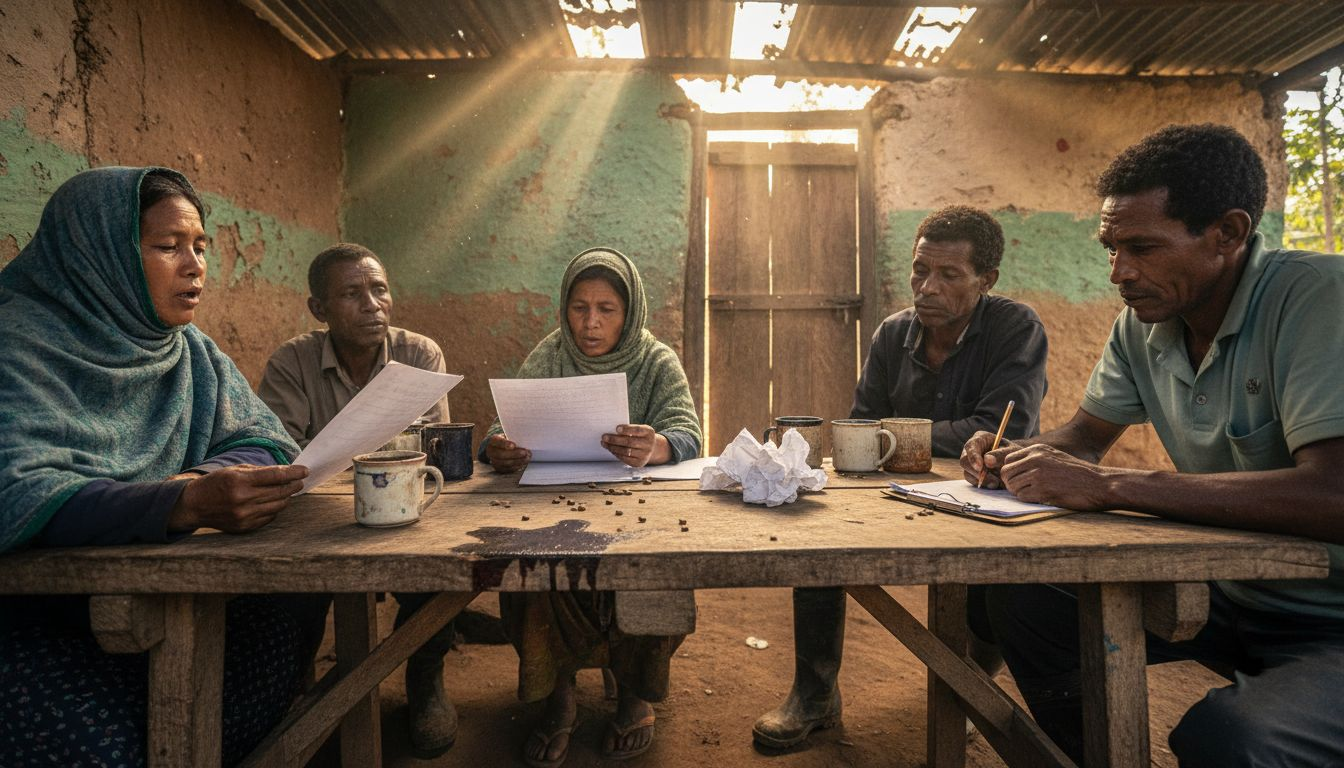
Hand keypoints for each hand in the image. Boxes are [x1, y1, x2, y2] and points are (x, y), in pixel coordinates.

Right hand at [168, 464, 307, 533]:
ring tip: (288, 490)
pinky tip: (274, 502)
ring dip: (286, 497)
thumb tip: (286, 472)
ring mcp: (244, 516)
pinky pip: (269, 517)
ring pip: (278, 506)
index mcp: (240, 481)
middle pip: (280, 492)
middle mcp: (243, 500)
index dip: (293, 473)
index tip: (305, 470)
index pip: (275, 476)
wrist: (194, 504)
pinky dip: (275, 508)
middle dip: (293, 485)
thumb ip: (260, 471)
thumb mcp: (235, 470)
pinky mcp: (244, 527)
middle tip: (299, 480)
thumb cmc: (216, 483)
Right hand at [485, 434, 530, 473]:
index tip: (514, 445)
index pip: (498, 442)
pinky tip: (523, 463)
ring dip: (518, 461)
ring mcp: (494, 461)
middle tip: (525, 452)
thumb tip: (524, 441)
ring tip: (527, 458)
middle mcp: (491, 452)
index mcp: (493, 441)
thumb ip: (513, 438)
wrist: (499, 448)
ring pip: (505, 463)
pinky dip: (517, 466)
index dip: (505, 444)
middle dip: (514, 454)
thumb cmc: (506, 441)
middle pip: (501, 455)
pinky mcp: (499, 469)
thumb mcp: (507, 436)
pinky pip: (508, 469)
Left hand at [601, 424, 668, 467]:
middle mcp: (649, 444)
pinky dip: (616, 454)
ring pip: (626, 451)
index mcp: (649, 432)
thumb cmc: (641, 436)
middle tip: (604, 437)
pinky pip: (625, 459)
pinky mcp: (639, 463)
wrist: (652, 449)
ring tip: (604, 443)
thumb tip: (612, 431)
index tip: (616, 428)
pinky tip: (611, 449)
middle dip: (615, 439)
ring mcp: (645, 455)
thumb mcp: (640, 430)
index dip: (627, 429)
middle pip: (630, 442)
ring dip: (613, 447)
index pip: (637, 430)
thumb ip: (630, 430)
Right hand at [960, 431, 1019, 488]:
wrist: (1016, 462)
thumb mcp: (1011, 451)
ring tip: (997, 483)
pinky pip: (973, 481)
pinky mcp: (973, 474)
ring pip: (967, 473)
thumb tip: (987, 461)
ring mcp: (970, 463)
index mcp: (980, 439)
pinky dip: (983, 484)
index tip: (980, 467)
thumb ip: (1000, 454)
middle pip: (964, 461)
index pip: (970, 446)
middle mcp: (971, 450)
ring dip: (982, 480)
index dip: (973, 457)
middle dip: (976, 472)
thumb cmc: (1014, 453)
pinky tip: (995, 484)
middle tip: (992, 480)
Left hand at [997, 444, 1117, 510]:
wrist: (1100, 484)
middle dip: (1011, 484)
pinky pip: (1022, 497)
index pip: (1008, 460)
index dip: (1011, 472)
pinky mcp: (1043, 490)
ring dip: (1020, 493)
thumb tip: (1010, 471)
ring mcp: (1039, 474)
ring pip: (1012, 486)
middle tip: (1025, 490)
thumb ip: (1034, 460)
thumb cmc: (1077, 474)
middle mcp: (1036, 459)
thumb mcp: (1054, 457)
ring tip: (1035, 494)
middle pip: (1006, 473)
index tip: (1020, 480)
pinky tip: (1042, 498)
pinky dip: (1028, 500)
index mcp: (1037, 449)